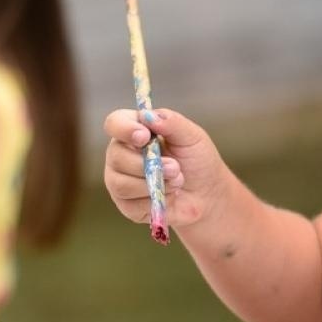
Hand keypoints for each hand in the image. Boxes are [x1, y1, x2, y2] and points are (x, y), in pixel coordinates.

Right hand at [102, 107, 229, 231]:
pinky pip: (131, 204)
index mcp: (134, 131)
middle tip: (175, 168)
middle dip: (147, 164)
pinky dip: (155, 200)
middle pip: (116, 156)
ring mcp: (120, 180)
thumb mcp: (192, 136)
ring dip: (154, 183)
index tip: (145, 136)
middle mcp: (121, 154)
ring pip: (121, 183)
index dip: (124, 128)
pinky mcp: (127, 205)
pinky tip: (169, 196)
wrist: (208, 196)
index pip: (114, 123)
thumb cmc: (198, 162)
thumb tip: (147, 115)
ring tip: (177, 182)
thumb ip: (171, 122)